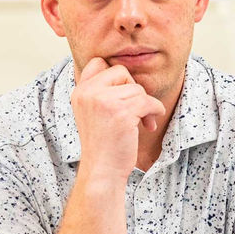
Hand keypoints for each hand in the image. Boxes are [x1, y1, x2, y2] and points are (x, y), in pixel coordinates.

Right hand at [70, 57, 165, 186]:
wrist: (102, 170)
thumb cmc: (102, 145)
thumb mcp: (92, 113)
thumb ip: (101, 93)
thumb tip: (126, 75)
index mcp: (80, 92)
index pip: (98, 62)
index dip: (115, 75)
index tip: (123, 93)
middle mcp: (88, 93)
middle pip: (121, 72)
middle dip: (133, 90)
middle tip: (136, 110)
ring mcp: (104, 101)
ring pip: (137, 89)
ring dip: (146, 105)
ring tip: (143, 122)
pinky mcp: (121, 112)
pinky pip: (149, 101)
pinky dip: (155, 111)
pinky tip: (149, 125)